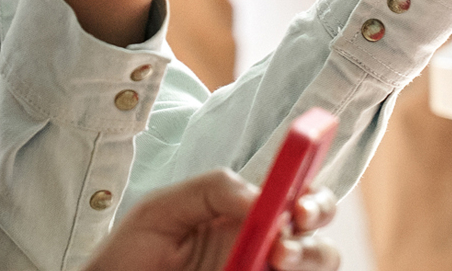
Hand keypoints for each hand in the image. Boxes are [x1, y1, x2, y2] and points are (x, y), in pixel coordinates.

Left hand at [81, 170, 338, 270]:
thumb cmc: (132, 254)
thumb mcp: (163, 209)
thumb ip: (212, 190)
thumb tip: (260, 198)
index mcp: (247, 214)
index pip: (299, 198)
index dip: (313, 198)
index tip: (297, 208)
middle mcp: (263, 248)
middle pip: (319, 239)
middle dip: (314, 239)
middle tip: (283, 246)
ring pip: (318, 267)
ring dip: (308, 261)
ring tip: (274, 263)